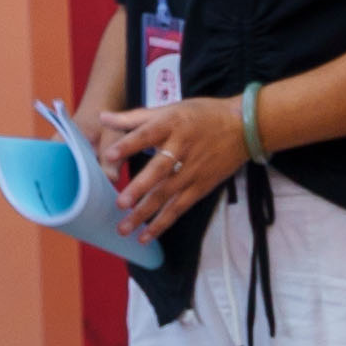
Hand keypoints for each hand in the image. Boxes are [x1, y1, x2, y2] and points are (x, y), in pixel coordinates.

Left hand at [98, 94, 251, 237]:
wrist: (243, 127)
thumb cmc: (201, 115)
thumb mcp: (170, 109)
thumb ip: (135, 117)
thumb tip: (103, 117)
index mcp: (172, 124)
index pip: (148, 134)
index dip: (129, 144)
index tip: (109, 155)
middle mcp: (182, 148)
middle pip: (160, 170)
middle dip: (140, 187)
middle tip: (121, 203)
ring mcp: (192, 170)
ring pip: (167, 194)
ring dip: (146, 213)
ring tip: (124, 228)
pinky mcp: (201, 186)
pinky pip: (179, 207)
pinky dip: (163, 222)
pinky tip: (146, 235)